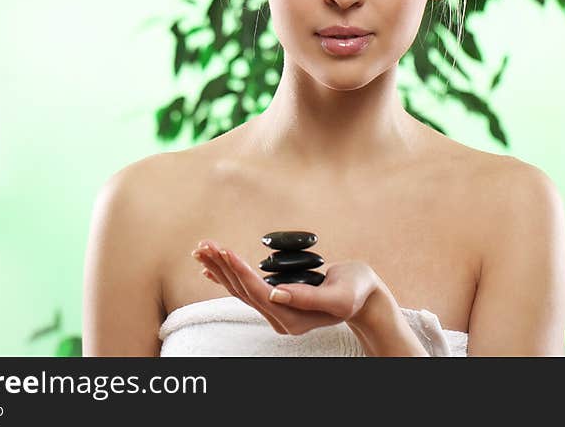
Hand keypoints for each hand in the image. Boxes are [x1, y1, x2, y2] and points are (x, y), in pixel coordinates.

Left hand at [191, 239, 379, 335]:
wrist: (364, 297)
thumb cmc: (356, 291)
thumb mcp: (339, 294)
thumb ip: (308, 297)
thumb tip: (276, 293)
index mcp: (293, 319)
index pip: (259, 293)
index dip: (240, 272)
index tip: (225, 250)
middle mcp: (280, 318)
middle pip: (243, 291)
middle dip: (222, 266)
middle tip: (203, 245)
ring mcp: (276, 312)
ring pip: (240, 290)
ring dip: (220, 268)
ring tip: (201, 250)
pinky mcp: (276, 301)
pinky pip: (246, 288)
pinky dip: (228, 276)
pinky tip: (210, 268)